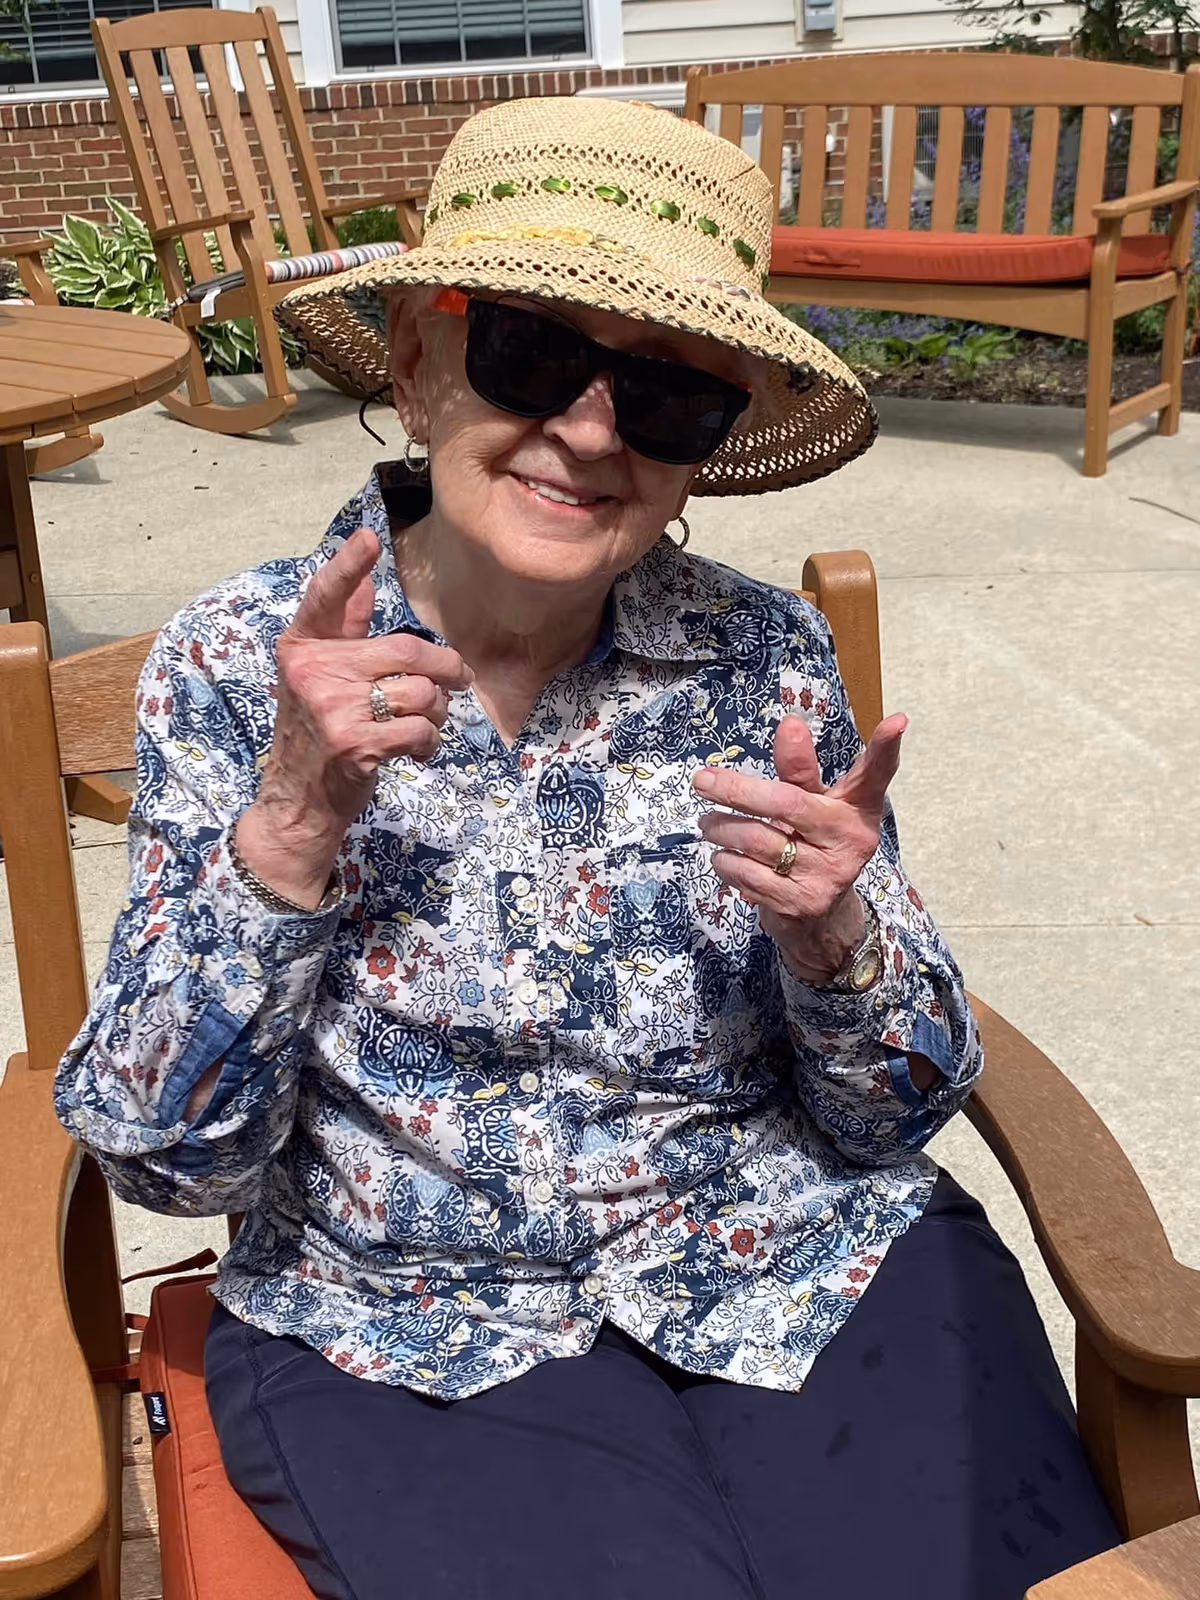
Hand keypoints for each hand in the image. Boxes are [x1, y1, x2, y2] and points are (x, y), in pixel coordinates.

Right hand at [236, 527, 473, 906]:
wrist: (297, 803)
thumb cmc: (315, 734)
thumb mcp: (317, 678)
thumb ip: (342, 630)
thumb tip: (363, 580)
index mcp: (302, 649)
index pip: (326, 598)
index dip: (348, 566)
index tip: (368, 536)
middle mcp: (312, 672)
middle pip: (407, 651)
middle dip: (446, 668)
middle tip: (457, 680)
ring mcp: (332, 708)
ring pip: (421, 693)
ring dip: (435, 713)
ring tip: (419, 725)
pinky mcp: (354, 743)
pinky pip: (420, 729)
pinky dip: (429, 742)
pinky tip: (414, 750)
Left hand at [692, 712, 906, 982]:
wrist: (821, 919)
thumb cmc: (814, 844)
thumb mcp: (815, 805)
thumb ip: (800, 769)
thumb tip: (790, 723)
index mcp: (857, 808)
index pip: (875, 774)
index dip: (886, 748)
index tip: (898, 720)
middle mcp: (849, 840)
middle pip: (787, 803)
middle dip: (738, 790)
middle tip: (702, 780)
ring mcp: (827, 875)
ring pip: (758, 841)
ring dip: (722, 829)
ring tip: (708, 823)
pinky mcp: (800, 904)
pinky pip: (747, 874)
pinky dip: (726, 862)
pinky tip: (724, 856)